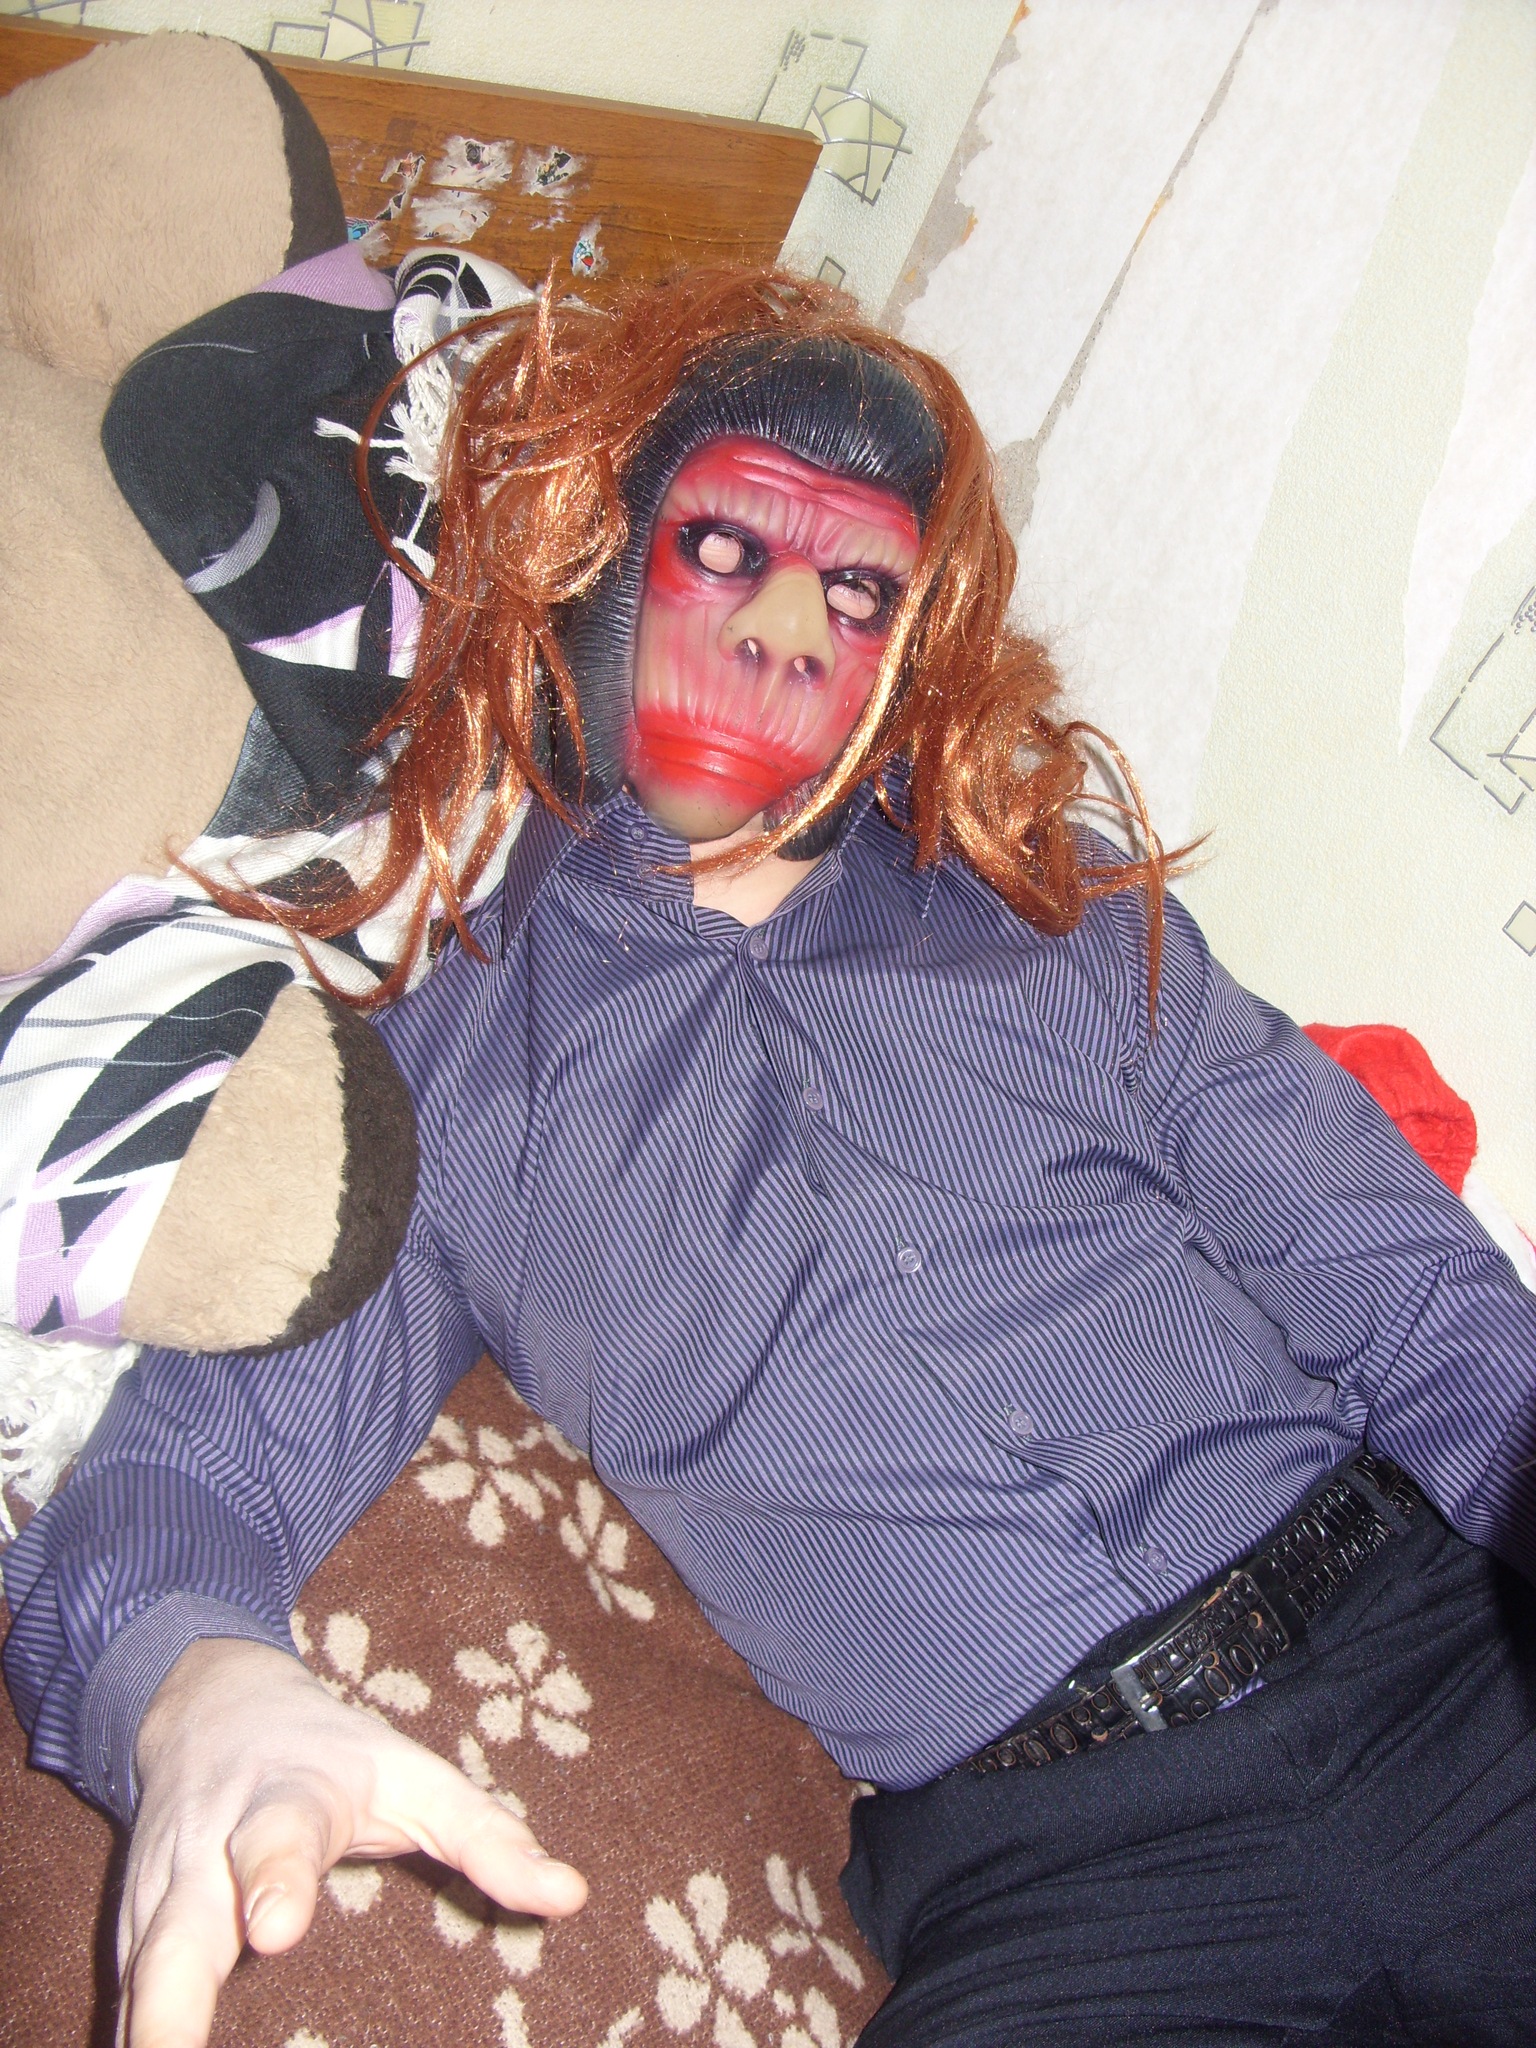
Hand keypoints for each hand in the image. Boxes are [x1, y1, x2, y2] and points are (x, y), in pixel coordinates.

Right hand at [119, 1637, 586, 2047]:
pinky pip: (123, 2000)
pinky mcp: (127, 1934)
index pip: (278, 1837)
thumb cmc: (331, 1752)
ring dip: (147, 2032)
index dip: (273, 1881)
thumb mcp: (415, 1772)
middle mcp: (205, 1850)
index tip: (278, 1928)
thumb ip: (487, 1835)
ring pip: (133, 1978)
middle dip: (171, 2000)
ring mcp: (154, 1895)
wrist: (206, 1703)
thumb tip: (571, 1897)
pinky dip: (136, 2038)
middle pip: (175, 1930)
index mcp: (285, 1798)